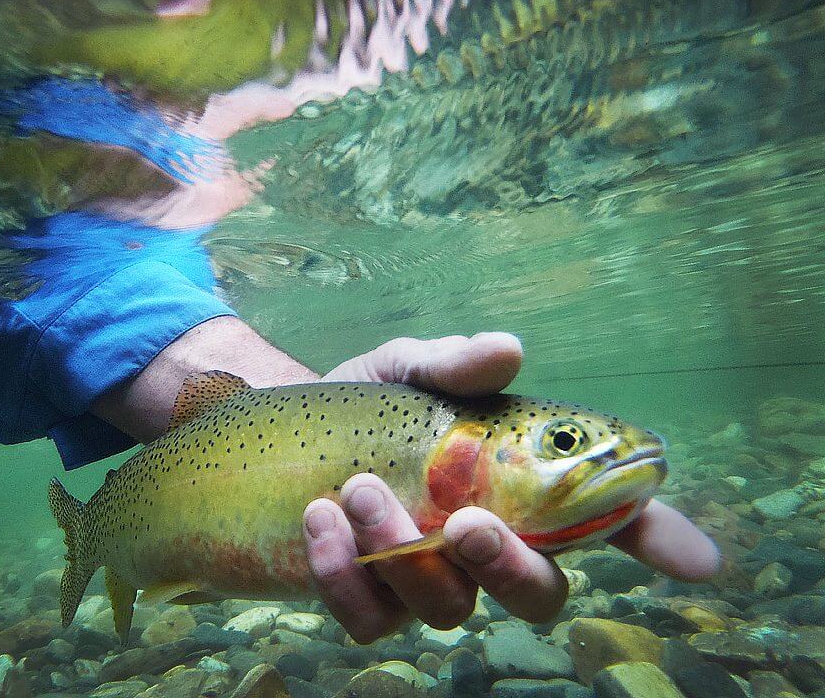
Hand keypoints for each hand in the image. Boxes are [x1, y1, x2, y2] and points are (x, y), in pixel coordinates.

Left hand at [302, 332, 720, 642]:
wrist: (269, 435)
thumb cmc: (358, 404)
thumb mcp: (401, 370)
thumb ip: (452, 363)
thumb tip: (509, 349)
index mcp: (509, 485)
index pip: (597, 521)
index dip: (653, 538)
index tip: (697, 560)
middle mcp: (481, 543)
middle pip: (539, 595)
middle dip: (513, 570)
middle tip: (470, 524)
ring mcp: (425, 581)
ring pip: (449, 609)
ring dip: (406, 553)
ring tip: (359, 488)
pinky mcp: (366, 602)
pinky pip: (371, 619)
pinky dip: (343, 572)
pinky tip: (316, 517)